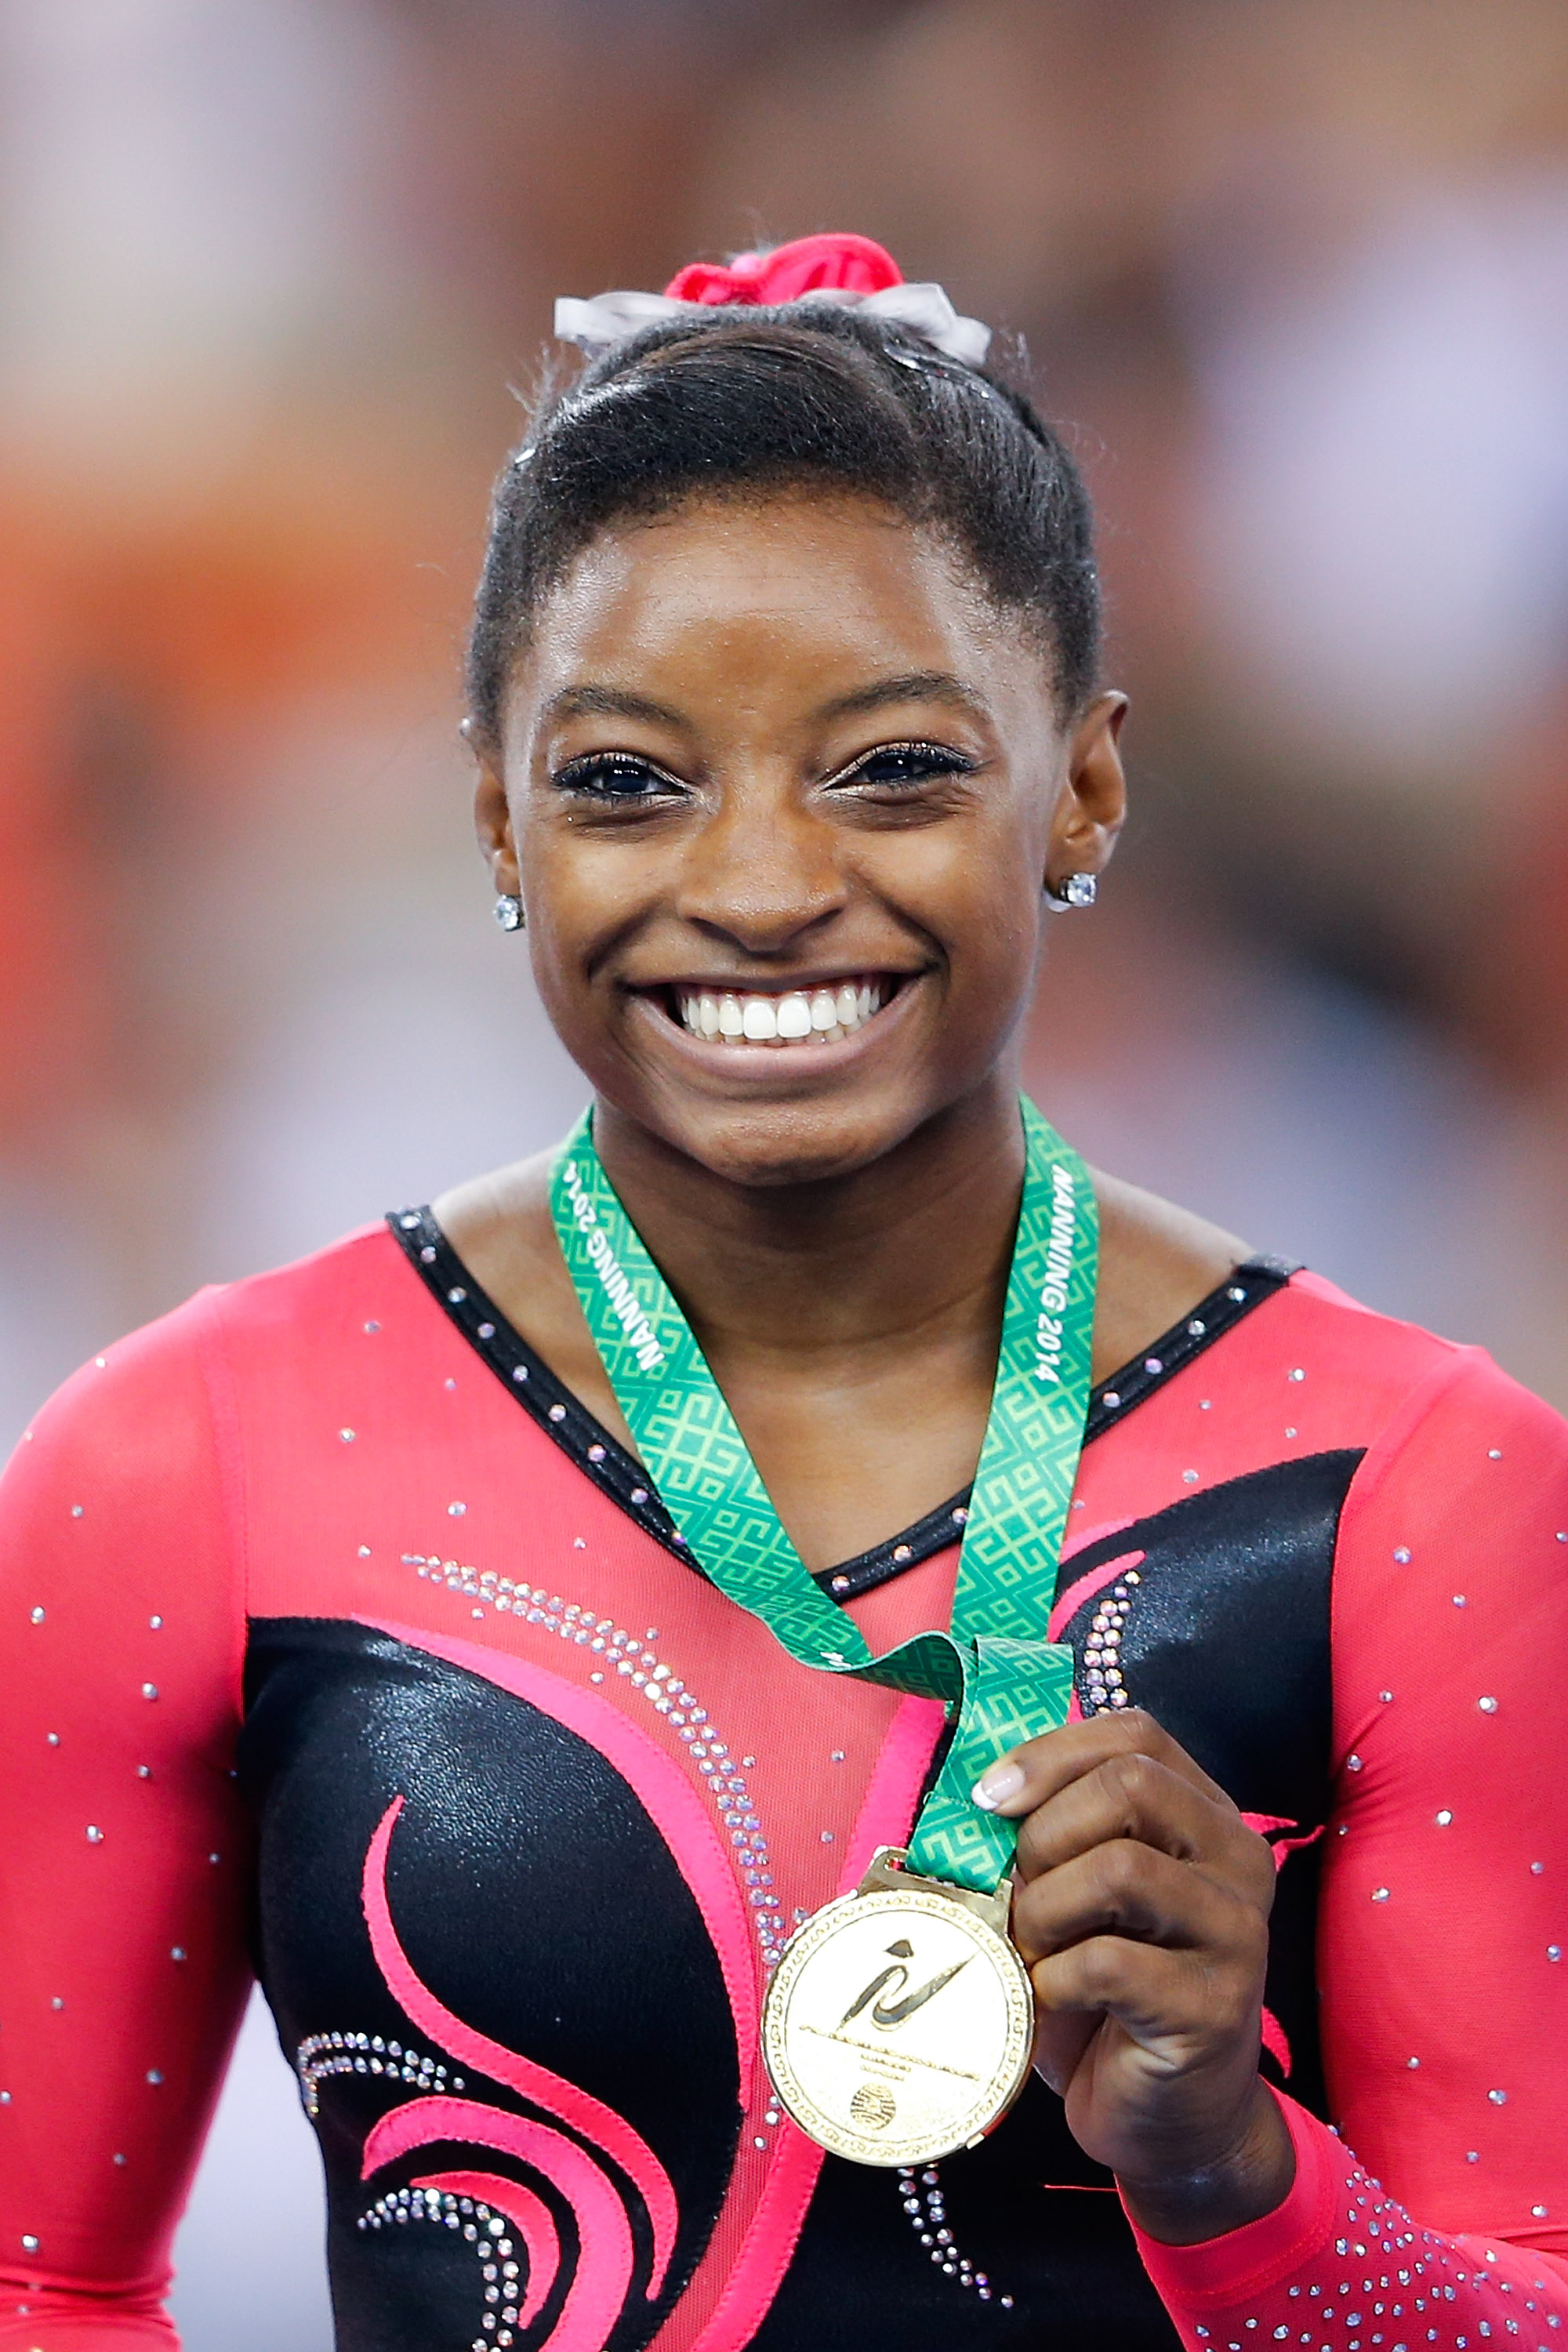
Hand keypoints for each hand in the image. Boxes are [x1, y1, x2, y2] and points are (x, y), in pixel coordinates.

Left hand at [973, 1708, 1292, 2243]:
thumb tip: (972, 1801)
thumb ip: (1052, 1837)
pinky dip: (1053, 1979)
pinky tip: (1046, 2000)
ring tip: (1031, 1950)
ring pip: (1119, 1867)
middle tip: (1017, 1891)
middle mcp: (1235, 1858)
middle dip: (1044, 1833)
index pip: (1134, 1734)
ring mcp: (1236, 1931)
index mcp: (1203, 1814)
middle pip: (1129, 1784)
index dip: (1049, 1754)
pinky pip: (1108, 1962)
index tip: (987, 1799)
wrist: (1171, 2121)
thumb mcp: (1079, 1898)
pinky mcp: (1215, 2005)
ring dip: (1044, 1909)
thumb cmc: (1109, 1998)